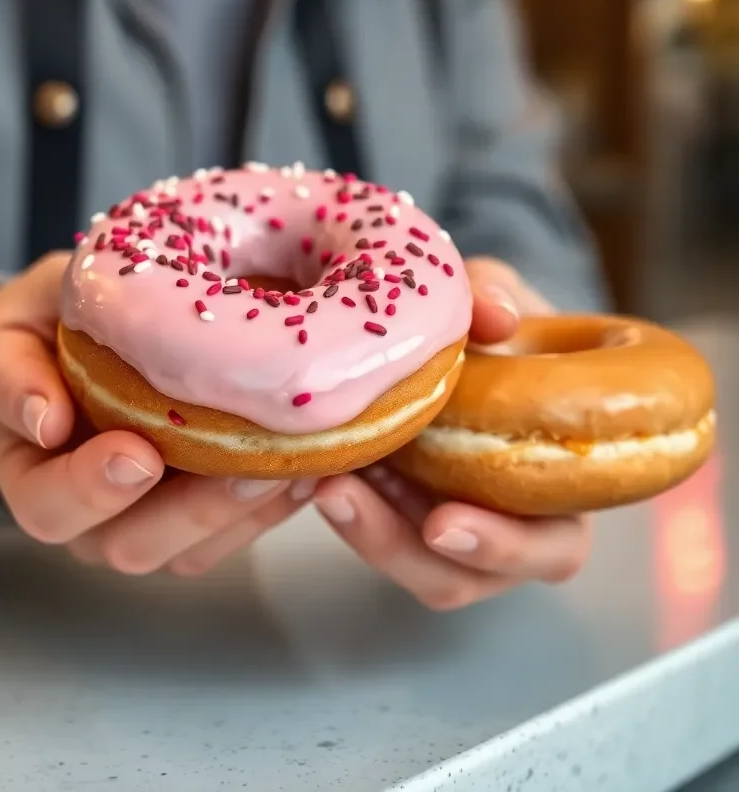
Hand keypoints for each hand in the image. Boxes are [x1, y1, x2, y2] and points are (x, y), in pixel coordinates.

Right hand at [0, 253, 313, 575]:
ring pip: (194, 548)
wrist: (61, 343)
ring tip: (299, 462)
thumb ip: (13, 373)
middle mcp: (87, 518)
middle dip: (196, 509)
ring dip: (248, 512)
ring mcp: (143, 520)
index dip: (93, 489)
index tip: (139, 452)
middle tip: (248, 464)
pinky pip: (234, 531)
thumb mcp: (9, 336)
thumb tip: (44, 422)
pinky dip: (275, 504)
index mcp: (32, 478)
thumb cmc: (36, 336)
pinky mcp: (194, 512)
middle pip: (132, 545)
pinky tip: (313, 462)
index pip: (50, 507)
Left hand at [314, 257, 592, 609]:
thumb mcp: (494, 296)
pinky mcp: (399, 517)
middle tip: (342, 499)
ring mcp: (450, 527)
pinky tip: (313, 468)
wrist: (446, 335)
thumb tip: (498, 317)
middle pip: (466, 576)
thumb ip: (494, 298)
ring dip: (363, 531)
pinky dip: (348, 508)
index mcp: (560, 488)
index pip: (555, 546)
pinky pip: (374, 534)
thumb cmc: (493, 324)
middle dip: (406, 549)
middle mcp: (509, 525)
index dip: (507, 544)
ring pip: (413, 568)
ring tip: (320, 480)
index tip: (443, 522)